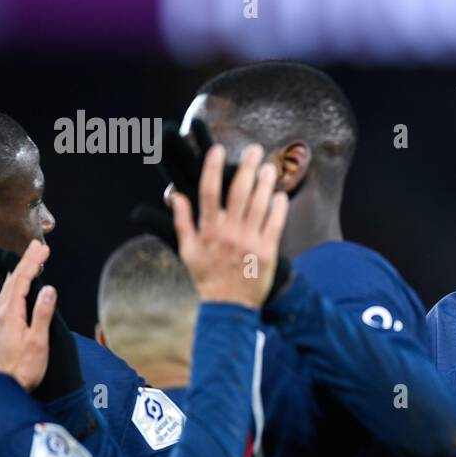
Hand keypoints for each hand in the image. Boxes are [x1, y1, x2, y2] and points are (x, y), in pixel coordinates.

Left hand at [0, 240, 56, 391]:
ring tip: (29, 260)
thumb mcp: (38, 341)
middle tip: (36, 246)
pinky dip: (14, 286)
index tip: (43, 249)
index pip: (21, 282)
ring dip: (19, 272)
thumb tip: (49, 288)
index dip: (32, 264)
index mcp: (11, 315)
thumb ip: (42, 313)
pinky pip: (7, 299)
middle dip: (25, 262)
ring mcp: (1, 322)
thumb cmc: (24, 368)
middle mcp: (2, 315)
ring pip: (8, 289)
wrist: (7, 387)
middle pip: (12, 281)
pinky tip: (16, 287)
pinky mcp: (3, 328)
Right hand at [172, 144, 287, 307]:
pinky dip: (278, 206)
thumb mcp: (187, 252)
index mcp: (208, 231)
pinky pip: (275, 222)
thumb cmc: (207, 277)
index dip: (212, 168)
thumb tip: (175, 196)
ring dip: (265, 182)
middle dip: (246, 166)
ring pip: (259, 203)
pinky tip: (280, 194)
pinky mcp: (268, 251)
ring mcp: (249, 241)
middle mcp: (228, 232)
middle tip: (253, 149)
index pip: (208, 192)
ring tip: (269, 167)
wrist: (229, 306)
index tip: (217, 149)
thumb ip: (181, 222)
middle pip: (238, 191)